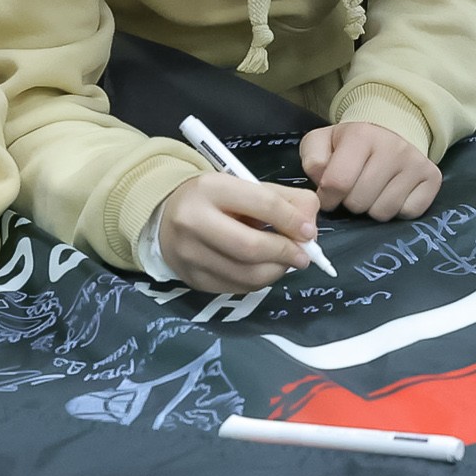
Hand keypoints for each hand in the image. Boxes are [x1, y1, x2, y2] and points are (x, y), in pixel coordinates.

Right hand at [156, 170, 324, 292]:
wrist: (166, 216)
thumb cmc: (216, 200)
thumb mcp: (246, 187)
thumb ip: (285, 199)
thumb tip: (310, 225)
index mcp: (210, 188)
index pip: (262, 204)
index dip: (292, 220)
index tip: (309, 233)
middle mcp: (193, 221)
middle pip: (250, 247)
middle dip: (285, 253)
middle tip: (303, 256)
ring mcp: (189, 254)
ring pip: (245, 273)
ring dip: (276, 271)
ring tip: (286, 262)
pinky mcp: (192, 279)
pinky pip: (236, 287)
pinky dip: (259, 281)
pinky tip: (264, 269)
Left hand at [301, 122, 439, 219]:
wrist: (391, 130)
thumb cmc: (351, 143)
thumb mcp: (322, 142)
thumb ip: (313, 160)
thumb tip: (323, 182)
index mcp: (361, 135)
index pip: (337, 183)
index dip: (327, 197)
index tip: (329, 194)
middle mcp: (393, 147)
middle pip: (360, 202)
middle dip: (351, 202)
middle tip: (354, 189)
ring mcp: (416, 163)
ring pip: (384, 211)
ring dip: (372, 208)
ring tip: (372, 191)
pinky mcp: (432, 178)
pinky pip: (408, 213)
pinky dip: (397, 210)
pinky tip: (392, 193)